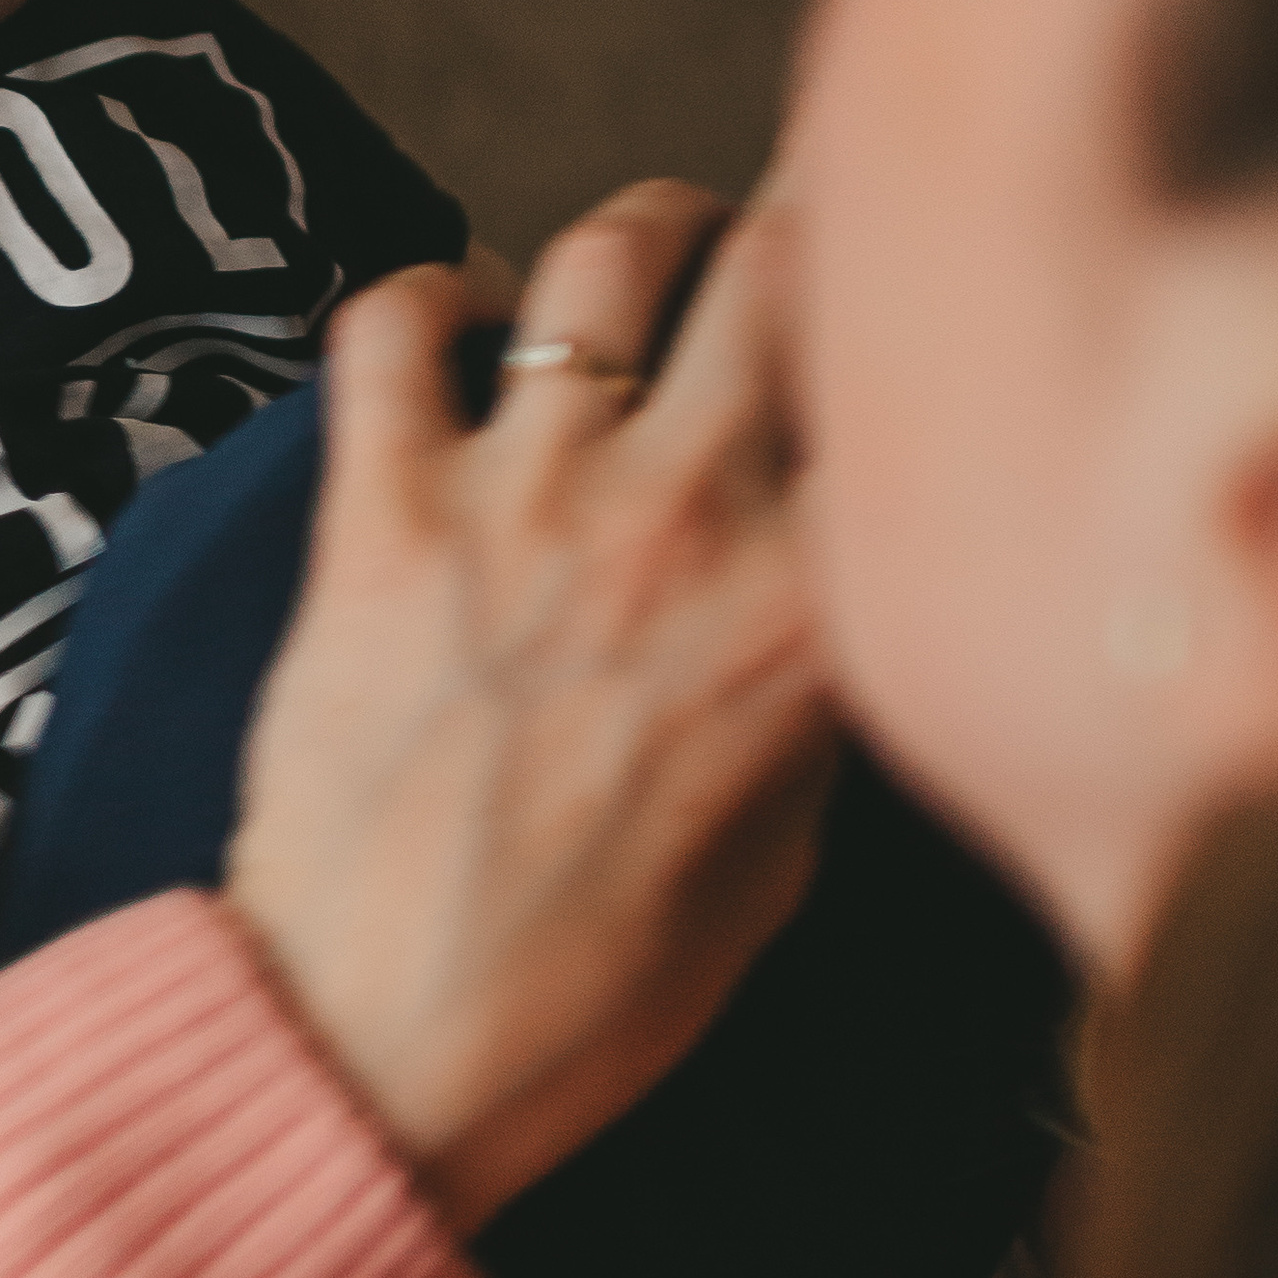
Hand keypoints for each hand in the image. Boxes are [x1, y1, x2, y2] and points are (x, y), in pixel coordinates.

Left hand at [226, 183, 835, 1241]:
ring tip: (637, 263)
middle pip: (777, 262)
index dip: (897, 329)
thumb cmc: (593, 989)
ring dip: (634, 239)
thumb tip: (813, 601)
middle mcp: (688, 519)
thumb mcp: (784, 855)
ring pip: (607, 254)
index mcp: (815, 612)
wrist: (390, 1047)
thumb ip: (814, 697)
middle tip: (769, 256)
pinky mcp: (378, 515)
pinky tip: (448, 327)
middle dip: (784, 230)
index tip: (887, 326)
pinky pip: (389, 322)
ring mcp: (526, 501)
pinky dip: (423, 296)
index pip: (899, 381)